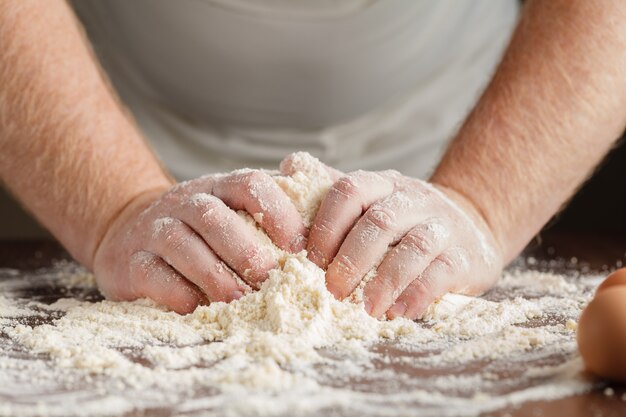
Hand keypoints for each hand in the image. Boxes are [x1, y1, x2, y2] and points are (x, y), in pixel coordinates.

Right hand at [92, 170, 306, 313]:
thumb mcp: (233, 211)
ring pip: (181, 244)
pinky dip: (176, 291)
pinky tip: (197, 308)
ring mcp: (155, 229)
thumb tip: (322, 226)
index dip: (277, 212)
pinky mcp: (130, 261)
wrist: (130, 231)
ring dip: (215, 275)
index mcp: (219, 188)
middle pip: (214, 216)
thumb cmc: (202, 231)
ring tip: (241, 301)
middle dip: (246, 250)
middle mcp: (185, 202)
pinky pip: (151, 273)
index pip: (249, 184)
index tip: (300, 248)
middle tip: (271, 280)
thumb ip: (272, 213)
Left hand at [306, 170, 502, 319]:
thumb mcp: (374, 200)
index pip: (350, 190)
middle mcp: (413, 199)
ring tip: (366, 309)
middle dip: (351, 259)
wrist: (470, 227)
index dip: (326, 225)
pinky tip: (397, 312)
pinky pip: (441, 273)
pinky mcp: (464, 256)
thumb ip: (334, 193)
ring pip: (414, 247)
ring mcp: (442, 226)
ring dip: (385, 281)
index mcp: (382, 185)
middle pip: (379, 222)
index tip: (310, 259)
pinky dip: (416, 294)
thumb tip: (287, 168)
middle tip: (333, 290)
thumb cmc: (404, 222)